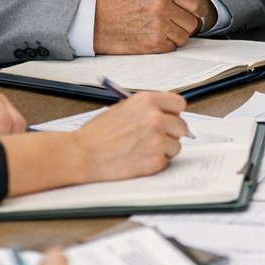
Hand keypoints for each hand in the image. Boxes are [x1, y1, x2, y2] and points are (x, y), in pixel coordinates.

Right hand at [71, 92, 187, 180]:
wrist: (81, 154)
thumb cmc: (97, 134)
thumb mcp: (123, 109)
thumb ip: (147, 109)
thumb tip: (166, 113)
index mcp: (147, 101)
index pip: (179, 103)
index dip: (173, 112)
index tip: (169, 118)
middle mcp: (155, 118)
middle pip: (182, 126)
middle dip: (170, 133)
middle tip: (154, 137)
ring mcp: (157, 140)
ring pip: (176, 146)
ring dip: (164, 149)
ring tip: (142, 149)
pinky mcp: (155, 160)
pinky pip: (166, 161)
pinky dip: (155, 162)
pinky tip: (138, 159)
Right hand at [93, 0, 204, 53]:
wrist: (95, 23)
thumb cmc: (117, 5)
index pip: (194, 3)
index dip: (192, 10)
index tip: (186, 14)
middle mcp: (162, 6)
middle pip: (191, 22)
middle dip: (182, 25)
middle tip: (170, 25)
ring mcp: (159, 26)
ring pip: (184, 37)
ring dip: (175, 37)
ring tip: (159, 32)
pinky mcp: (154, 43)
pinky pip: (173, 47)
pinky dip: (165, 46)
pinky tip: (152, 39)